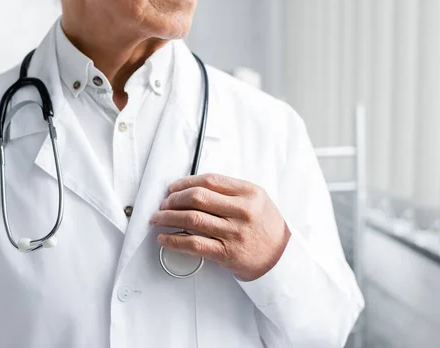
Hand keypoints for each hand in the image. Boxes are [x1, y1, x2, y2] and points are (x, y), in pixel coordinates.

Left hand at [150, 173, 290, 281]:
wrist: (281, 258)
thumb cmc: (265, 226)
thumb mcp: (256, 200)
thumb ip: (230, 190)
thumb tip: (193, 187)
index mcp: (249, 193)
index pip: (210, 181)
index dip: (186, 182)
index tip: (173, 188)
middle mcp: (242, 211)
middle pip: (198, 198)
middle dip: (174, 199)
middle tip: (163, 203)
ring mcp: (234, 233)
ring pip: (192, 219)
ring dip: (168, 217)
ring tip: (158, 218)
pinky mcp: (226, 254)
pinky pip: (194, 244)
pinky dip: (174, 240)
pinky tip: (164, 238)